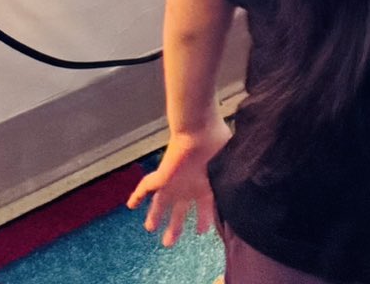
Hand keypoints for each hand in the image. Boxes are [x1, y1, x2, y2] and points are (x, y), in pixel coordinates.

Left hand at [127, 122, 228, 248]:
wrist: (200, 128)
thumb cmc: (217, 142)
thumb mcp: (228, 167)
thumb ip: (230, 182)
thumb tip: (239, 198)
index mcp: (206, 185)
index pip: (204, 207)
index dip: (203, 219)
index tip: (201, 231)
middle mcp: (188, 186)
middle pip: (179, 211)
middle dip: (175, 227)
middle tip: (169, 242)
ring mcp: (174, 182)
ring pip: (160, 204)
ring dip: (154, 216)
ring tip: (150, 227)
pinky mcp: (162, 177)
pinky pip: (145, 188)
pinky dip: (137, 196)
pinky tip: (131, 204)